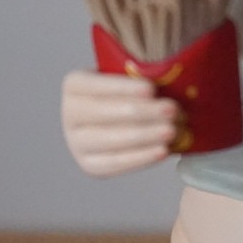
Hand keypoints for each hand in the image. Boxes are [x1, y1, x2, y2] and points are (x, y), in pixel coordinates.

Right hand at [60, 69, 180, 176]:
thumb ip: (141, 76)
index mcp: (74, 85)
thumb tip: (168, 78)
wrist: (117, 119)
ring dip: (146, 135)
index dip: (123, 88)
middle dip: (143, 112)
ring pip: (112, 140)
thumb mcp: (128, 77)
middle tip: (172, 109)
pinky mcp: (89, 165)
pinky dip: (142, 157)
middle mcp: (69, 114)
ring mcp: (76, 143)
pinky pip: (116, 163)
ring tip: (172, 131)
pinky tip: (163, 151)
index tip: (151, 89)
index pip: (96, 85)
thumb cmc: (128, 92)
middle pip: (106, 113)